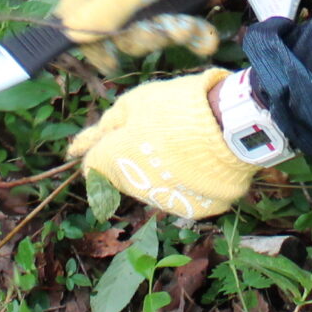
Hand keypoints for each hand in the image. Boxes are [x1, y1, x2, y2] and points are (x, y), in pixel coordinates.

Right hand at [59, 0, 228, 68]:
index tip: (114, 60)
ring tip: (192, 26)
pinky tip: (204, 37)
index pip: (76, 25)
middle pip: (119, 35)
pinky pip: (173, 23)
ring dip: (173, 34)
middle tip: (164, 28)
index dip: (93, 46)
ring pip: (149, 30)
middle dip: (145, 38)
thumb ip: (102, 14)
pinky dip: (191, 33)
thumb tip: (71, 37)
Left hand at [66, 70, 254, 220]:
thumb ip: (107, 125)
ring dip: (155, 171)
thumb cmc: (178, 109)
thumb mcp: (136, 102)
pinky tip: (196, 163)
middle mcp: (135, 189)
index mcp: (116, 161)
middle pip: (122, 177)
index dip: (95, 150)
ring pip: (150, 188)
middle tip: (150, 135)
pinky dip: (181, 182)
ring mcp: (165, 201)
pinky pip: (179, 195)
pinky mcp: (192, 210)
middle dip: (128, 160)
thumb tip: (81, 146)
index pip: (93, 164)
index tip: (97, 142)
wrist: (229, 129)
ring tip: (179, 146)